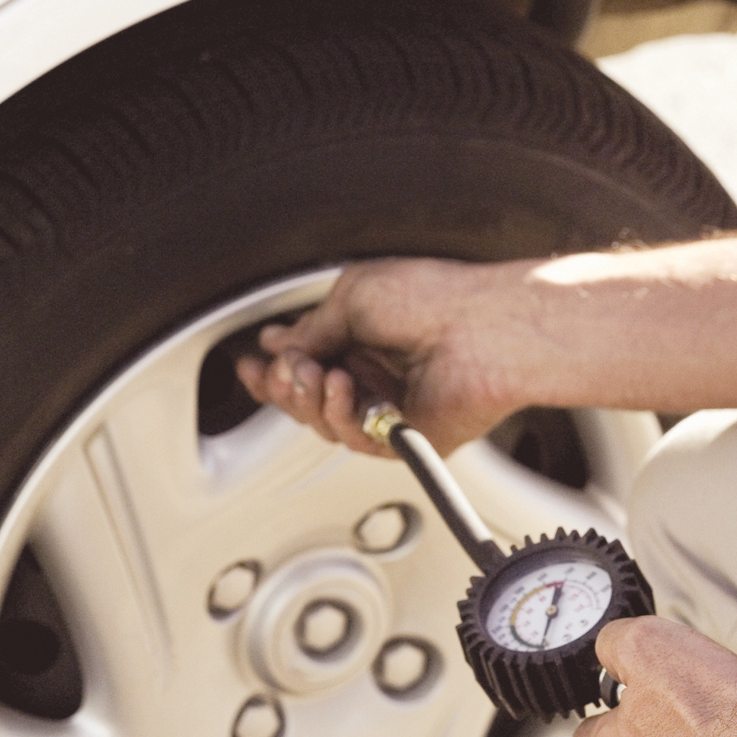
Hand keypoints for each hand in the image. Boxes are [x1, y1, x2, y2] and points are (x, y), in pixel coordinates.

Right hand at [234, 257, 540, 454]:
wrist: (482, 328)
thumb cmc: (433, 298)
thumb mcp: (353, 296)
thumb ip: (312, 328)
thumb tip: (284, 347)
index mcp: (365, 333)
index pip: (309, 359)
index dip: (276, 366)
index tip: (253, 362)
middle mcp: (376, 370)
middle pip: (308, 397)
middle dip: (285, 385)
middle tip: (280, 371)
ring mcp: (390, 405)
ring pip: (326, 423)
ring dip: (310, 399)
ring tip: (317, 375)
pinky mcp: (406, 436)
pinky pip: (357, 440)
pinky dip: (342, 415)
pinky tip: (342, 390)